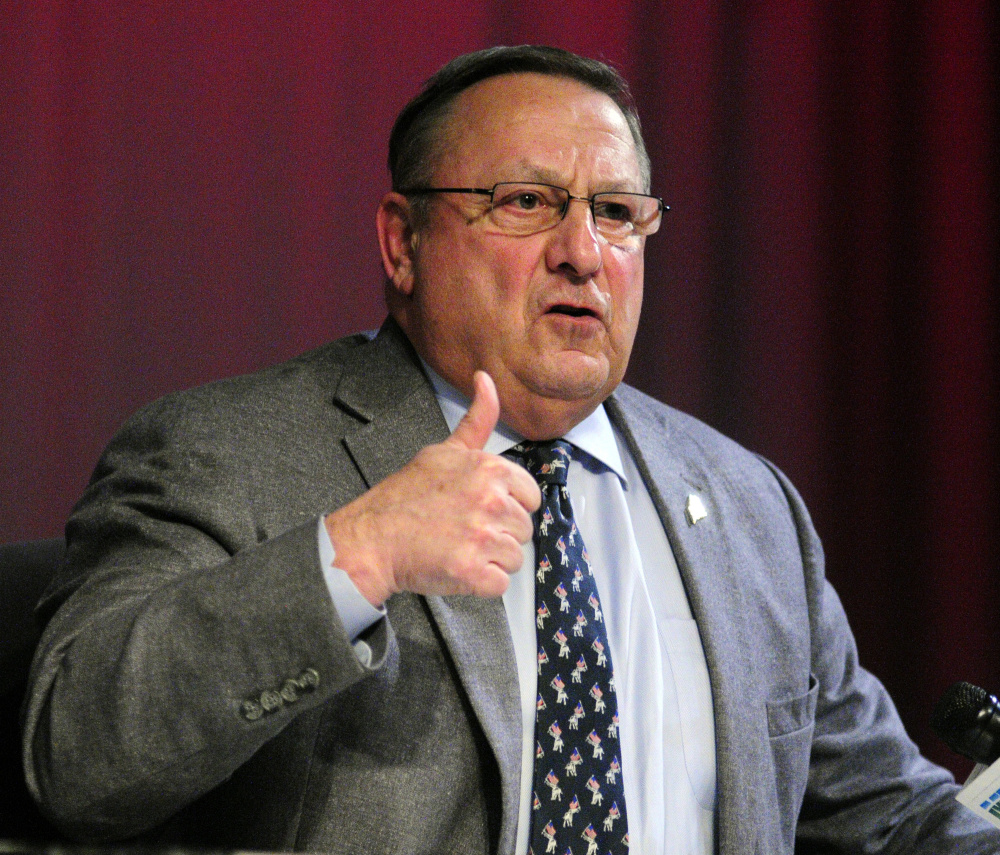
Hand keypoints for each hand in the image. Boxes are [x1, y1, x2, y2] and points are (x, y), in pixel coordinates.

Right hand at [324, 371, 541, 604]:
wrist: (371, 539)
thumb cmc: (405, 498)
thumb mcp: (443, 450)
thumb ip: (476, 419)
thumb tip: (486, 380)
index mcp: (490, 470)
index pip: (530, 496)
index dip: (507, 505)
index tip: (480, 508)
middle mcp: (491, 501)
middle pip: (524, 528)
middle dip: (498, 533)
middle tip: (462, 529)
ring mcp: (482, 538)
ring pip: (515, 557)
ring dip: (490, 559)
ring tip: (458, 547)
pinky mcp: (472, 572)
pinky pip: (500, 583)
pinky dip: (481, 583)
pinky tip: (458, 567)